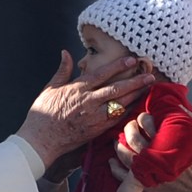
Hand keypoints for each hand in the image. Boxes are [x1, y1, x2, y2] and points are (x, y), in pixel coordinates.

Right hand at [16, 50, 154, 167]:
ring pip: (120, 103)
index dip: (118, 66)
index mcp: (77, 88)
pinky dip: (128, 110)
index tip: (131, 60)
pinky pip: (117, 117)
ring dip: (135, 94)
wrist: (42, 138)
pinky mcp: (97, 129)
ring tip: (148, 87)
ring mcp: (94, 116)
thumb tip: (65, 53)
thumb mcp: (50, 87)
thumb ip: (62, 70)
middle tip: (149, 74)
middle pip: (116, 88)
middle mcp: (88, 101)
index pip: (101, 74)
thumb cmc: (44, 112)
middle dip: (134, 81)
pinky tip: (137, 104)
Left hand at [110, 109, 191, 191]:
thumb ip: (190, 119)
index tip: (143, 118)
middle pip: (132, 138)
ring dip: (119, 145)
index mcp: (168, 144)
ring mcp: (149, 172)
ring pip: (124, 155)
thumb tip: (177, 103)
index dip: (142, 118)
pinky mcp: (146, 186)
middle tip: (130, 126)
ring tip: (120, 140)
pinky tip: (113, 160)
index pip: (147, 124)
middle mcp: (156, 158)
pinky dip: (114, 166)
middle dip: (129, 128)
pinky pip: (122, 175)